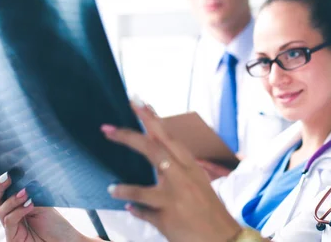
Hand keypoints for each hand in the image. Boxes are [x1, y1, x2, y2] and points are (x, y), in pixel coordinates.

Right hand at [0, 173, 87, 241]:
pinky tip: (29, 205)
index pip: (4, 193)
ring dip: (13, 200)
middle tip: (7, 177)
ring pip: (2, 210)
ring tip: (26, 193)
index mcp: (18, 206)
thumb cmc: (56, 225)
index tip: (10, 172)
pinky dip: (18, 211)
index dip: (2, 183)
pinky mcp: (12, 238)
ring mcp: (11, 228)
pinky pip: (9, 221)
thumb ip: (30, 195)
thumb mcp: (42, 205)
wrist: (65, 241)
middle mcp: (12, 216)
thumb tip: (23, 181)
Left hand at [100, 101, 244, 241]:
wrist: (222, 238)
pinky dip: (131, 204)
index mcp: (190, 165)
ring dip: (125, 185)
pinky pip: (142, 207)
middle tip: (107, 128)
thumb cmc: (208, 210)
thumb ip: (175, 169)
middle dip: (129, 136)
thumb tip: (156, 157)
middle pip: (154, 148)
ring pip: (146, 183)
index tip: (137, 102)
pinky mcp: (168, 216)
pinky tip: (120, 201)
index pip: (168, 135)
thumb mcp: (196, 182)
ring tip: (112, 186)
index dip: (151, 118)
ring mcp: (175, 196)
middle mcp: (183, 176)